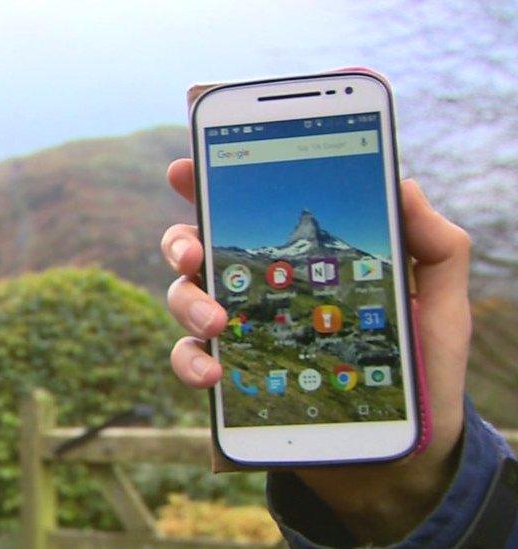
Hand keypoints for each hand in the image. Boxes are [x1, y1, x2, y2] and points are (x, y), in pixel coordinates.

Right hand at [160, 158, 470, 543]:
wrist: (400, 453)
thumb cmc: (419, 373)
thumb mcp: (440, 308)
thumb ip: (434, 247)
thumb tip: (404, 184)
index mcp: (299, 261)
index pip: (247, 210)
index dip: (209, 183)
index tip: (186, 167)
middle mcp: (259, 290)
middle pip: (197, 248)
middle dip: (181, 241)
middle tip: (195, 252)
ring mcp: (239, 333)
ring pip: (184, 299)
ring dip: (188, 302)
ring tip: (217, 322)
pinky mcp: (230, 379)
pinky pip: (189, 360)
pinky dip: (191, 361)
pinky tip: (213, 372)